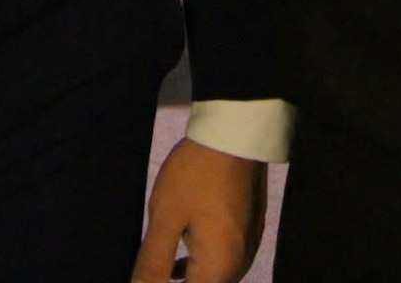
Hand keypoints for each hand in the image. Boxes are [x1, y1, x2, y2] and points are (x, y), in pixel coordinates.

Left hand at [133, 138, 266, 282]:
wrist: (235, 132)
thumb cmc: (196, 175)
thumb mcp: (165, 217)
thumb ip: (152, 263)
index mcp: (218, 269)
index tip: (149, 276)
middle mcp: (239, 264)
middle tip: (151, 274)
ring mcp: (248, 246)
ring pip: (216, 277)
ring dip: (191, 278)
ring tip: (161, 272)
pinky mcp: (251, 228)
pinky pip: (225, 261)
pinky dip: (203, 264)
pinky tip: (183, 257)